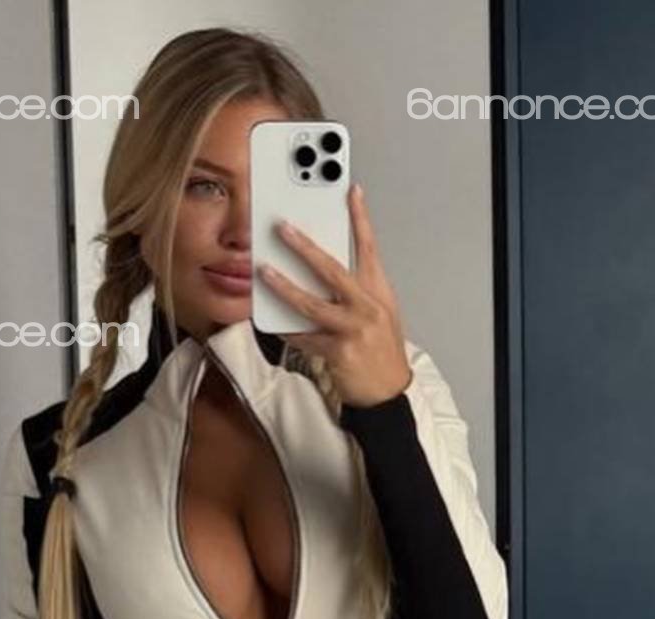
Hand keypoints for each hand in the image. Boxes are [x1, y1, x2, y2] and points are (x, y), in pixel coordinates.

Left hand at [255, 182, 411, 408]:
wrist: (389, 391)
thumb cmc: (381, 351)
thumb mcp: (379, 313)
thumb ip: (356, 290)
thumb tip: (323, 270)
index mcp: (378, 292)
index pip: (369, 248)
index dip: (360, 218)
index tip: (351, 191)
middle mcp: (367, 307)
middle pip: (333, 270)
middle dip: (305, 247)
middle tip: (284, 228)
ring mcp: (354, 330)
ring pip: (312, 304)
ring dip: (285, 286)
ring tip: (265, 272)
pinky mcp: (339, 352)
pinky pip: (305, 338)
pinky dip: (287, 330)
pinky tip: (271, 322)